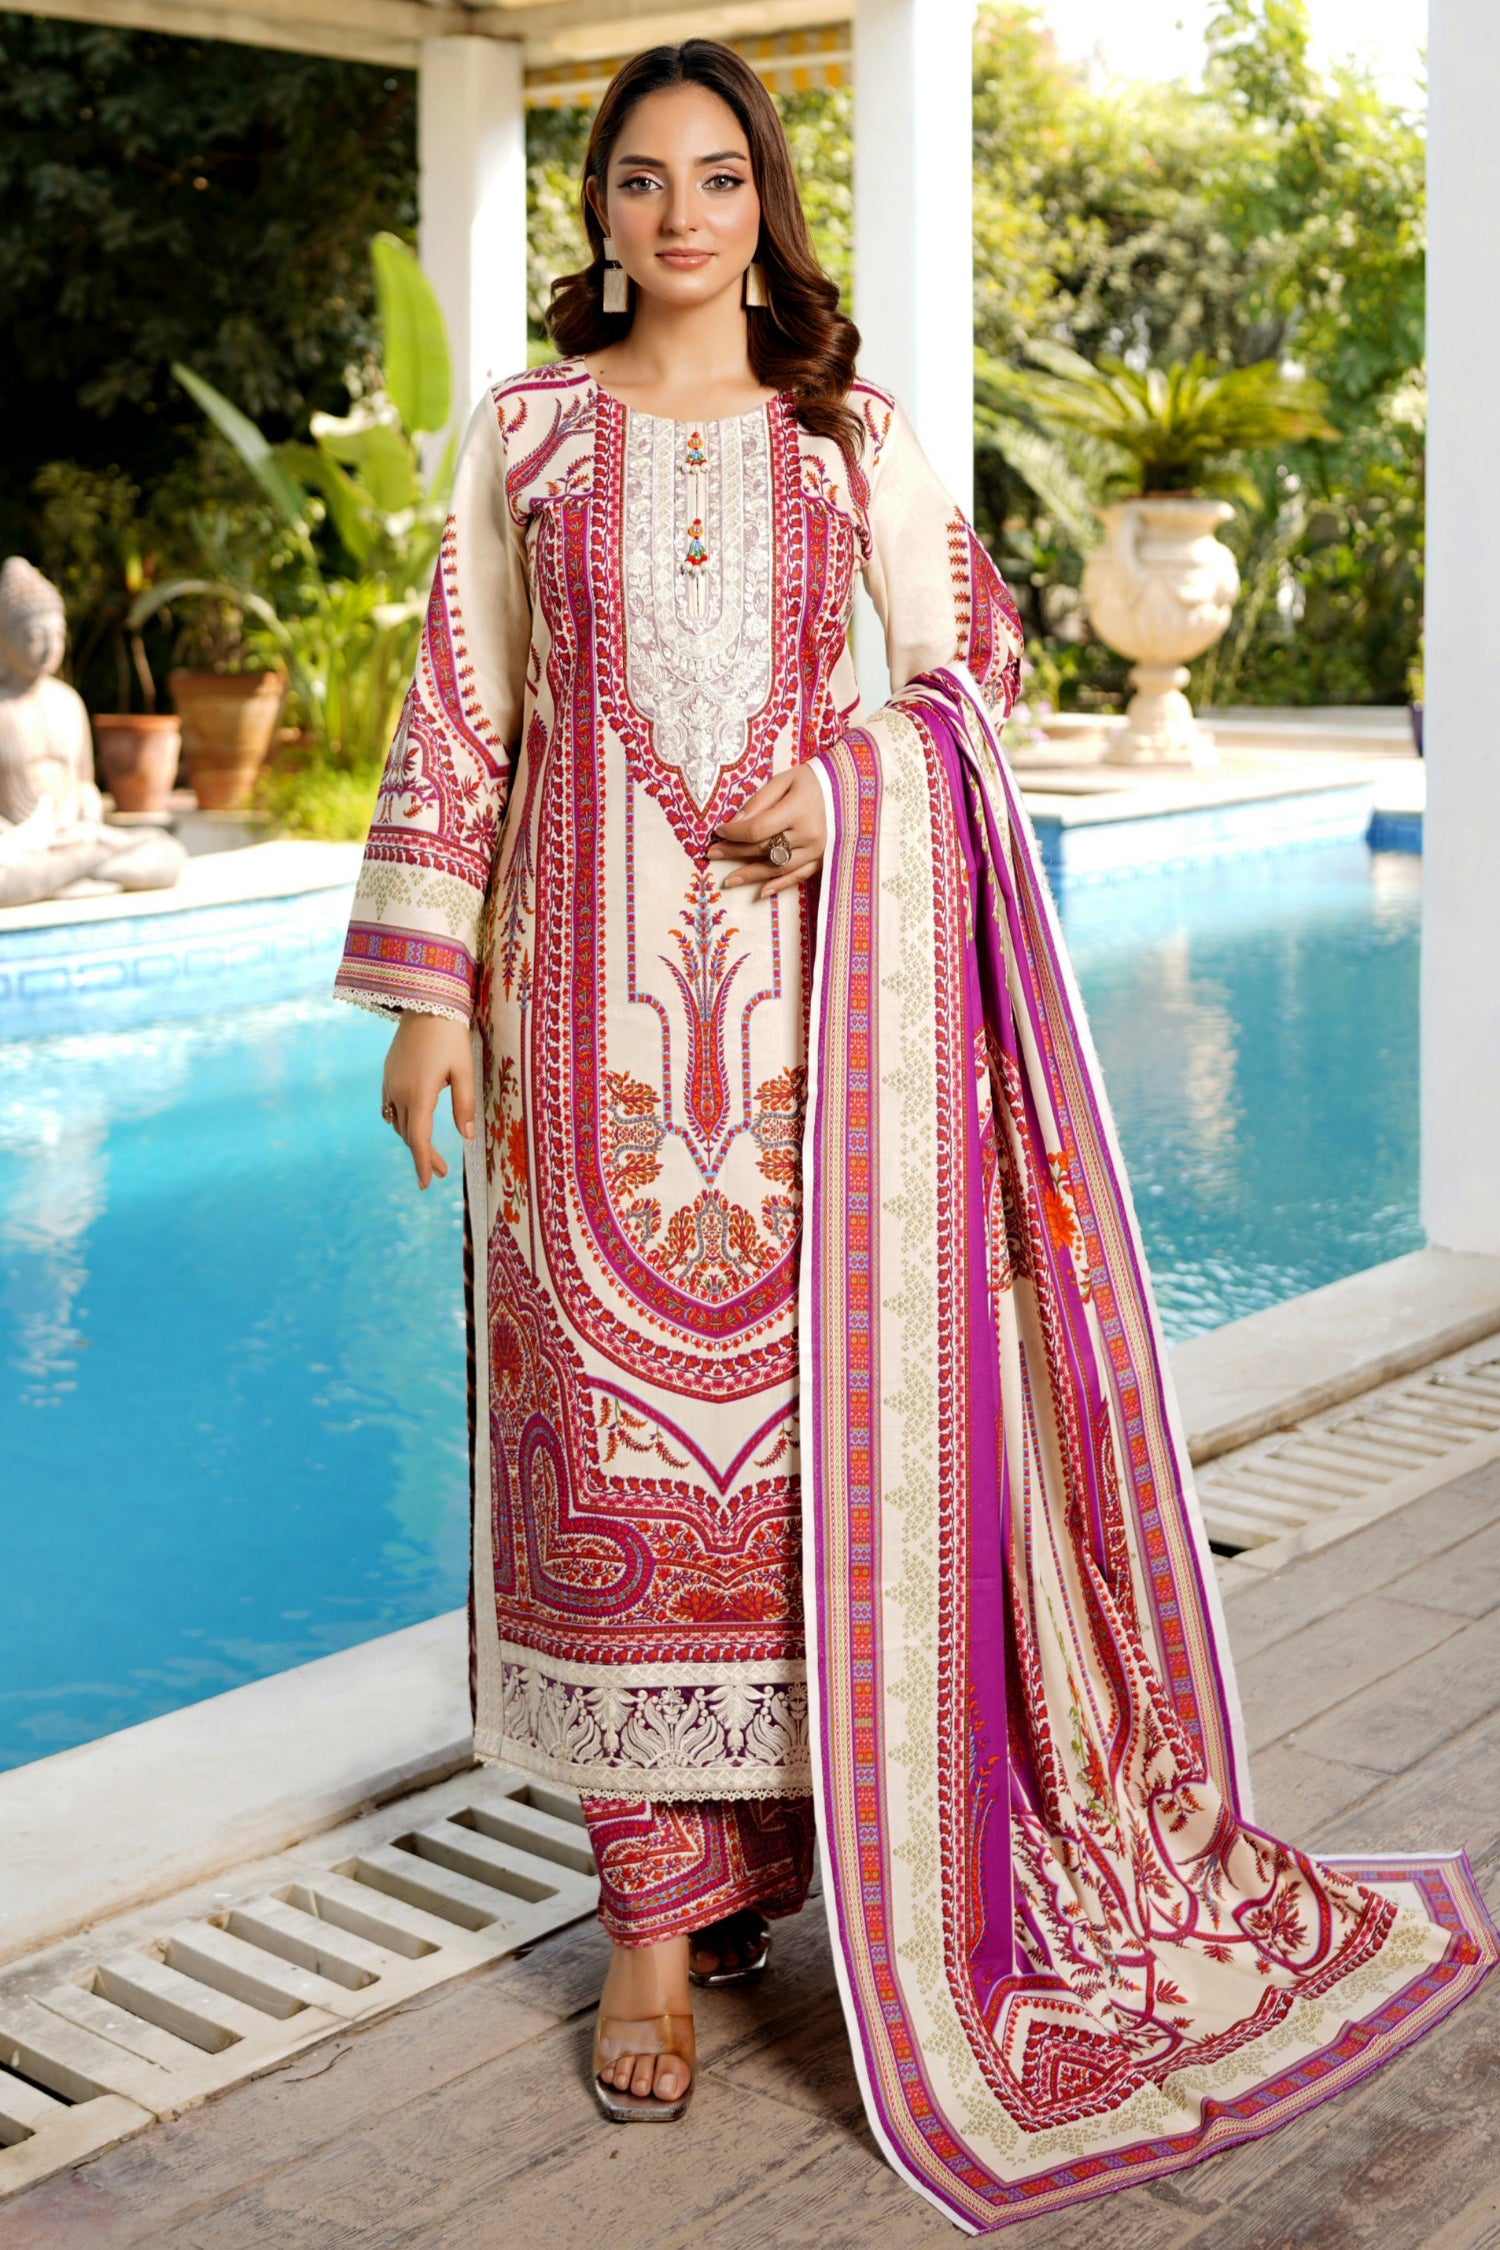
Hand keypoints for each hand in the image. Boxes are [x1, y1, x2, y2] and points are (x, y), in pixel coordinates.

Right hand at [381, 1011, 475, 1189]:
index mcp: (419, 1095)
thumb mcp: (465, 1071)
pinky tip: (414, 1126)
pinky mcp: (387, 1074)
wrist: (425, 1003)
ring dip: (413, 1140)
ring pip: (398, 1123)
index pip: (419, 1140)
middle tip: (440, 1172)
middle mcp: (399, 1092)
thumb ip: (464, 1105)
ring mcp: (390, 1083)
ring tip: (431, 1153)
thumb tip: (466, 1137)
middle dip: (423, 1156)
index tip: (426, 1185)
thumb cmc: (450, 1036)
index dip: (423, 1164)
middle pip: (409, 1136)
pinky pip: (391, 1108)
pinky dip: (402, 1123)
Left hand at [707, 763, 825, 898]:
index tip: (718, 831)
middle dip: (735, 852)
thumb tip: (734, 824)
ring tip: (729, 880)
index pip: (757, 829)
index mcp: (798, 811)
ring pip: (777, 867)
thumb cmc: (813, 780)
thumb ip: (759, 801)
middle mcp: (808, 835)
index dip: (734, 833)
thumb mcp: (784, 780)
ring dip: (751, 875)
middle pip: (763, 849)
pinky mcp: (823, 859)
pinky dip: (780, 885)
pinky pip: (799, 876)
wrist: (851, 788)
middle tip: (712, 855)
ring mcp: (817, 850)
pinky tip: (761, 892)